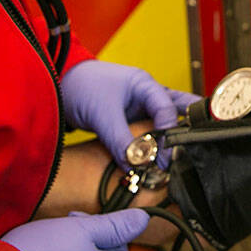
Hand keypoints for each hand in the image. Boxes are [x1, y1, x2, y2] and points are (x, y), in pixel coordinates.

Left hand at [61, 60, 197, 166]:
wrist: (58, 85)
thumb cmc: (81, 86)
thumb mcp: (102, 115)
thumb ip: (120, 140)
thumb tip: (135, 166)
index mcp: (145, 85)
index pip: (167, 110)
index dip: (169, 135)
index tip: (164, 159)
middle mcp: (146, 95)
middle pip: (176, 112)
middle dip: (185, 131)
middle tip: (192, 153)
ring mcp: (138, 108)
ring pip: (163, 124)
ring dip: (168, 141)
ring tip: (180, 159)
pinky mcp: (128, 121)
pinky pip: (146, 134)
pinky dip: (151, 146)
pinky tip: (156, 161)